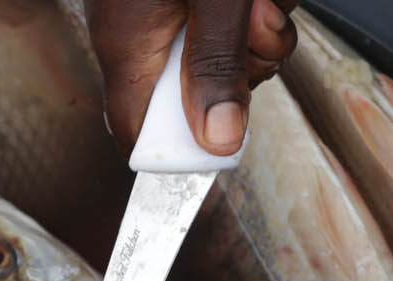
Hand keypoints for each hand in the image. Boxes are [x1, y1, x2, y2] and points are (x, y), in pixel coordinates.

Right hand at [85, 0, 298, 154]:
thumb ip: (216, 64)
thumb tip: (219, 140)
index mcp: (129, 44)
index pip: (139, 133)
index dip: (182, 152)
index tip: (226, 145)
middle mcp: (145, 33)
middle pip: (205, 92)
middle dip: (249, 67)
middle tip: (259, 30)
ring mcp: (170, 13)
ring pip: (233, 55)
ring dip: (264, 31)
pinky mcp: (196, 0)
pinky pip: (239, 23)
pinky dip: (260, 7)